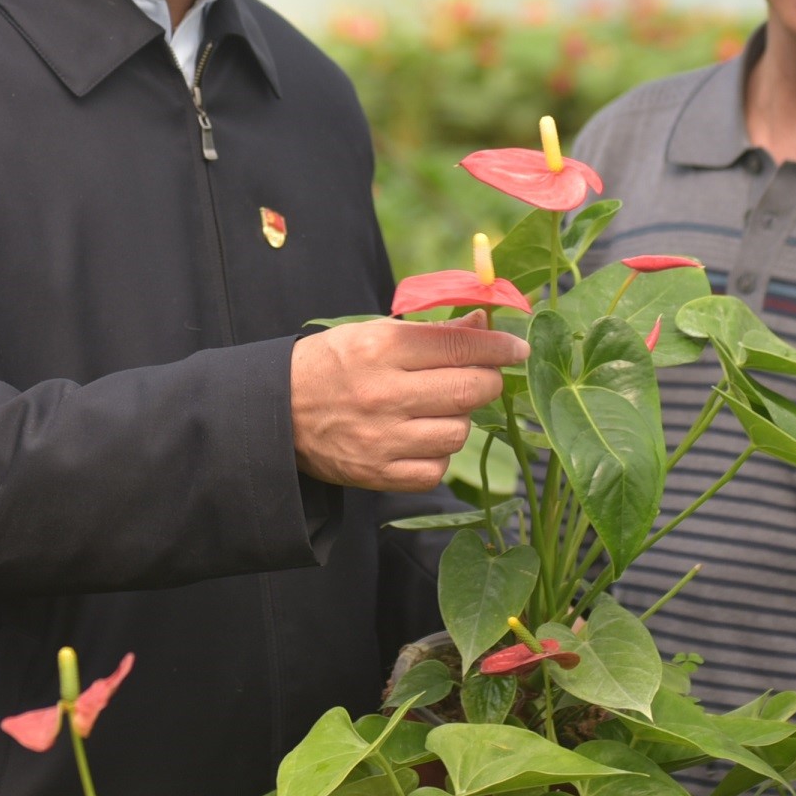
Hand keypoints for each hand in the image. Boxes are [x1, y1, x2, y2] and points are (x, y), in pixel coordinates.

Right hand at [291, 317, 524, 491]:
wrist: (277, 413)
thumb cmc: (332, 365)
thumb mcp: (372, 333)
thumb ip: (431, 331)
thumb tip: (484, 322)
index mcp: (381, 347)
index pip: (460, 344)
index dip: (499, 345)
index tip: (518, 348)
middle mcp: (385, 393)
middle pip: (470, 389)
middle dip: (488, 381)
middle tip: (483, 377)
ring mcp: (382, 438)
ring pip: (460, 432)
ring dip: (460, 419)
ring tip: (438, 409)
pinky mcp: (378, 474)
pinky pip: (437, 469)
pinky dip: (438, 454)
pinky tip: (421, 438)